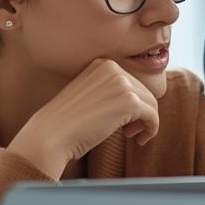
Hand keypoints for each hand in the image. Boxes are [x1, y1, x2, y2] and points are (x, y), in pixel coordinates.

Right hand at [9, 58, 160, 176]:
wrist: (50, 136)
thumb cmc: (67, 123)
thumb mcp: (90, 97)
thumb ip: (110, 91)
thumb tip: (142, 100)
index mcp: (101, 64)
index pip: (132, 83)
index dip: (133, 104)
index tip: (124, 121)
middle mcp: (112, 68)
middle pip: (144, 92)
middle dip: (141, 113)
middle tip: (130, 132)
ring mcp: (121, 83)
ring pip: (151, 103)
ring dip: (146, 122)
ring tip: (132, 136)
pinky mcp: (129, 102)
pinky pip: (153, 116)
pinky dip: (151, 130)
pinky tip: (138, 140)